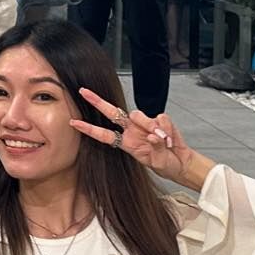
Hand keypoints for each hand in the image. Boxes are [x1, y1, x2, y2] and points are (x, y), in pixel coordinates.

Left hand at [71, 87, 207, 186]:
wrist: (180, 162)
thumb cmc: (164, 163)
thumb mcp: (155, 161)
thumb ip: (153, 147)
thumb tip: (153, 135)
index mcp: (125, 142)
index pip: (104, 134)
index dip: (89, 129)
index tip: (74, 123)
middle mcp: (131, 130)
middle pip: (112, 112)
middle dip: (97, 102)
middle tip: (83, 92)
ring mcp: (144, 123)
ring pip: (139, 115)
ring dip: (150, 126)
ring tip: (162, 140)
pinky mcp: (160, 120)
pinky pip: (160, 118)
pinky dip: (166, 129)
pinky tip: (170, 139)